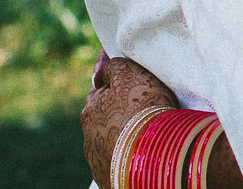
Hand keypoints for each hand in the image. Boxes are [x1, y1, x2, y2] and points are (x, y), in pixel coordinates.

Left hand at [82, 52, 178, 187]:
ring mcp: (99, 161)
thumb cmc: (142, 109)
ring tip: (146, 133)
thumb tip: (101, 64)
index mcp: (89, 112)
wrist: (153, 154)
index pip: (99, 93)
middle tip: (140, 108)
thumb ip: (112, 66)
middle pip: (104, 119)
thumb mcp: (128, 73)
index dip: (113, 85)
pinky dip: (130, 154)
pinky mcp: (111, 179)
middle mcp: (89, 138)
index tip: (127, 82)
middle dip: (117, 112)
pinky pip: (121, 161)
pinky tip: (143, 151)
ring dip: (123, 136)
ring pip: (111, 142)